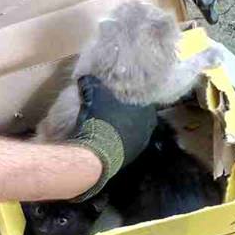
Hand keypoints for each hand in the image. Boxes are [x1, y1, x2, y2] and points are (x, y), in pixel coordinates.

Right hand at [68, 76, 156, 199]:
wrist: (97, 152)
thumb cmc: (100, 119)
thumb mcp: (93, 95)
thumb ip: (91, 83)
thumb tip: (86, 77)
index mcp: (147, 110)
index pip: (144, 98)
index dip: (131, 95)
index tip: (120, 94)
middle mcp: (149, 127)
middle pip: (140, 115)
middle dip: (128, 111)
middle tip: (114, 107)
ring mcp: (141, 144)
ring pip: (134, 130)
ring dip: (123, 126)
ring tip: (109, 122)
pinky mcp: (131, 157)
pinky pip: (126, 143)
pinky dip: (119, 139)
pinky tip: (107, 136)